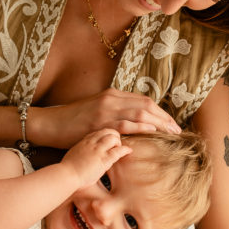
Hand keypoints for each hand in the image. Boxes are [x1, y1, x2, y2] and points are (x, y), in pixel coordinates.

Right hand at [34, 89, 181, 147]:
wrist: (50, 123)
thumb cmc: (73, 121)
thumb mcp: (97, 111)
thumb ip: (115, 112)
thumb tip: (134, 122)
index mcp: (112, 94)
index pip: (144, 100)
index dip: (161, 112)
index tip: (172, 124)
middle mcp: (111, 99)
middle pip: (146, 105)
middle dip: (165, 118)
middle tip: (178, 131)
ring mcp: (105, 109)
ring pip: (140, 112)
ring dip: (158, 123)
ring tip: (171, 134)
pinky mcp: (99, 122)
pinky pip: (125, 123)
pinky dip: (141, 127)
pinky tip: (152, 132)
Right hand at [60, 129, 131, 187]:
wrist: (66, 175)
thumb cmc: (66, 170)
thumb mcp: (72, 155)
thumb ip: (80, 152)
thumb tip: (83, 156)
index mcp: (83, 141)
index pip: (97, 132)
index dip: (105, 135)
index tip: (108, 140)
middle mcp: (91, 143)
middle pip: (107, 130)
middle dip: (114, 135)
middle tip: (116, 144)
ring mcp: (98, 150)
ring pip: (113, 137)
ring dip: (119, 142)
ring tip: (120, 148)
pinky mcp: (103, 159)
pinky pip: (117, 151)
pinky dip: (125, 150)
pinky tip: (128, 151)